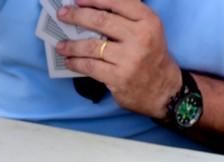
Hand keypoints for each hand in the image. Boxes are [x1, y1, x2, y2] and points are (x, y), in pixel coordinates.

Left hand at [56, 0, 181, 118]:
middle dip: (77, 16)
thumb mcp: (148, 31)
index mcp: (148, 21)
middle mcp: (140, 37)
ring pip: (92, 46)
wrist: (164, 90)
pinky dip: (76, 63)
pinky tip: (69, 61)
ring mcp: (129, 58)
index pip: (118, 2)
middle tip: (62, 15)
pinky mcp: (118, 77)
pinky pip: (90, 66)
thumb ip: (127, 19)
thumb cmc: (151, 57)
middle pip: (101, 21)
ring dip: (72, 45)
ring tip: (60, 45)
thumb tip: (92, 11)